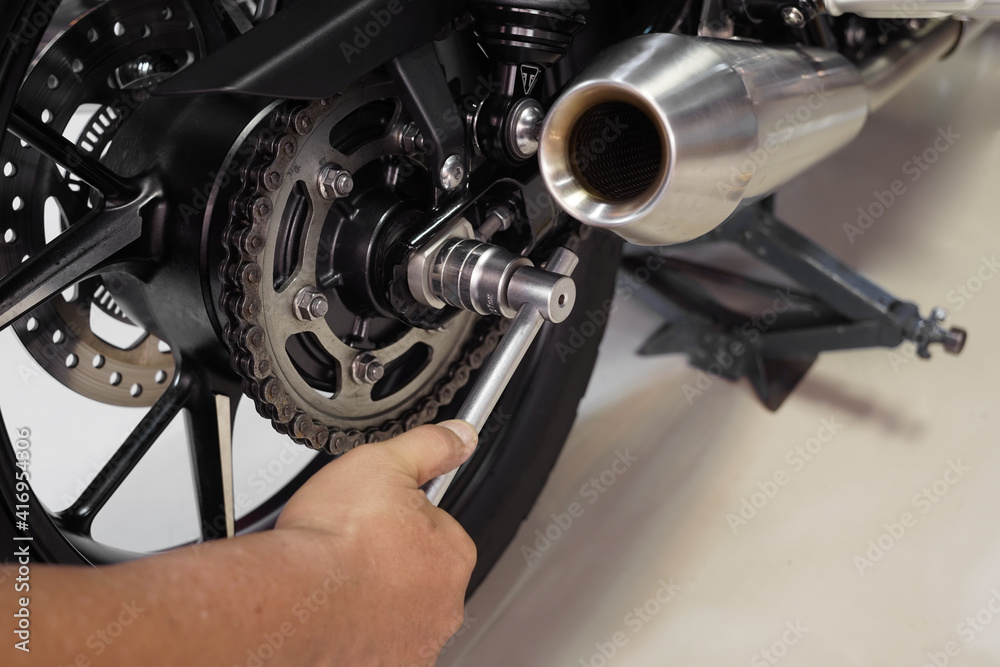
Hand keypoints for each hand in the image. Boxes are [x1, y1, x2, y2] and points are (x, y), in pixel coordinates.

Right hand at [276, 420, 479, 665]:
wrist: (293, 598)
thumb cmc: (334, 538)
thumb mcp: (384, 462)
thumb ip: (429, 446)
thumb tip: (459, 435)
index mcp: (452, 554)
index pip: (438, 528)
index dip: (402, 515)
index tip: (376, 513)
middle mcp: (443, 606)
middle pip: (420, 572)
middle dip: (391, 558)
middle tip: (353, 544)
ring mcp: (414, 643)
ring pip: (398, 610)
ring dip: (375, 596)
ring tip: (339, 577)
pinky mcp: (383, 665)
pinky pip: (375, 643)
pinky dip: (357, 630)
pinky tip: (335, 611)